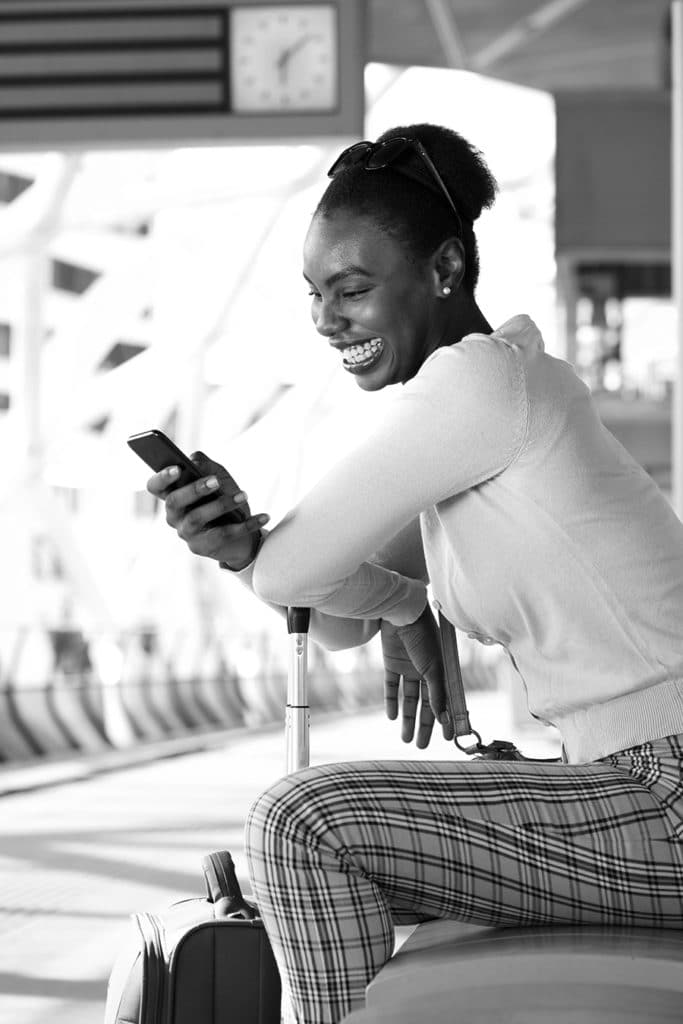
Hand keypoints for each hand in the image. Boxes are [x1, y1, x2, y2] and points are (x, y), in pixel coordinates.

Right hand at [146, 452, 268, 569]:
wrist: (240, 533)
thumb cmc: (224, 499)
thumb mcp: (218, 478)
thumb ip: (206, 466)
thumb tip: (194, 460)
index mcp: (172, 494)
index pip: (155, 486)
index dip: (162, 477)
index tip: (177, 468)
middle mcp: (174, 515)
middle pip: (175, 501)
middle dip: (194, 489)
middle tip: (215, 482)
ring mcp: (186, 533)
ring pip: (197, 518)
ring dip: (221, 505)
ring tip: (243, 495)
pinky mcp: (203, 547)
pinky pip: (223, 535)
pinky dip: (246, 525)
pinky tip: (263, 515)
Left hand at [395, 605, 453, 742]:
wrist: (400, 612)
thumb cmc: (423, 636)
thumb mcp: (433, 666)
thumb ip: (437, 691)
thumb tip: (443, 717)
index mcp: (442, 670)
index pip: (445, 699)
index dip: (446, 719)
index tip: (447, 739)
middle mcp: (426, 670)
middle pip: (426, 703)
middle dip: (424, 725)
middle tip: (422, 746)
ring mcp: (408, 667)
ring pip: (409, 699)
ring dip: (408, 719)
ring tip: (406, 739)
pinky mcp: (391, 663)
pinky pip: (392, 686)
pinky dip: (392, 701)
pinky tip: (393, 717)